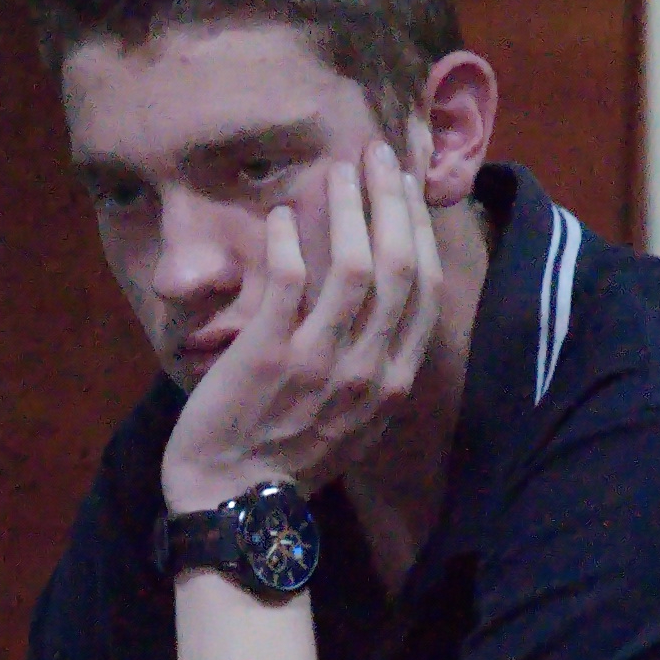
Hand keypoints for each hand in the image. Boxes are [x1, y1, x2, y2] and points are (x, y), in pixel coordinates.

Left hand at [160, 121, 442, 513]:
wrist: (234, 504)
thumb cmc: (286, 460)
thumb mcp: (355, 420)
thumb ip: (375, 367)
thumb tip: (380, 309)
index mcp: (393, 380)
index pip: (424, 288)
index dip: (418, 229)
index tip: (406, 189)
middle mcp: (368, 369)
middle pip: (399, 265)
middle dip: (392, 200)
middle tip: (377, 155)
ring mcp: (319, 362)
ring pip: (353, 266)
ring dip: (347, 208)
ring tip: (335, 172)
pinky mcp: (268, 357)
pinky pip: (289, 283)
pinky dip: (288, 242)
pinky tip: (281, 217)